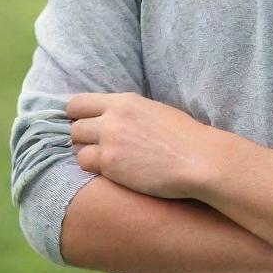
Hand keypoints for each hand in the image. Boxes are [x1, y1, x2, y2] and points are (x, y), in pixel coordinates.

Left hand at [67, 92, 215, 198]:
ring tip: (105, 160)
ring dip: (87, 153)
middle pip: (74, 126)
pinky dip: (94, 169)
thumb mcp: (152, 111)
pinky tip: (112, 171)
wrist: (197, 159)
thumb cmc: (183, 137)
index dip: (77, 116)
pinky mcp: (110, 164)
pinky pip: (85, 165)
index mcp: (124, 100)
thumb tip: (110, 118)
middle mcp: (112, 117)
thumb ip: (127, 112)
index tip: (85, 125)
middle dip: (82, 137)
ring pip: (77, 146)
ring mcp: (109, 141)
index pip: (78, 103)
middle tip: (96, 146)